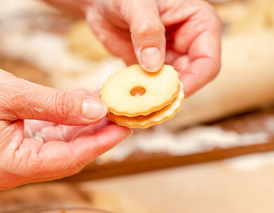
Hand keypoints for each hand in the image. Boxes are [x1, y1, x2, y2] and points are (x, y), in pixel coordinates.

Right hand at [0, 62, 130, 188]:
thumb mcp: (15, 95)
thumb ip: (59, 106)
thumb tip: (97, 111)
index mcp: (13, 166)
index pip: (70, 160)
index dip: (100, 143)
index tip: (123, 128)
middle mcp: (15, 170)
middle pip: (68, 155)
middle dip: (95, 133)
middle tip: (119, 114)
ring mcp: (15, 161)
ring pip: (61, 146)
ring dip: (82, 125)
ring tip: (103, 105)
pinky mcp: (14, 149)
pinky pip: (48, 137)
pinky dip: (65, 122)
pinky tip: (80, 104)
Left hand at [81, 0, 220, 95]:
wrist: (101, 3)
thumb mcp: (137, 4)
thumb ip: (147, 30)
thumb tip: (154, 65)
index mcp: (199, 23)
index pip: (208, 60)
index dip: (194, 80)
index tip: (173, 94)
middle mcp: (188, 43)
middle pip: (191, 78)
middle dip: (172, 93)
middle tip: (152, 106)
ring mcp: (170, 57)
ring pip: (171, 86)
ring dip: (157, 97)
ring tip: (139, 106)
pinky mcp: (151, 68)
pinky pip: (152, 87)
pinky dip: (143, 94)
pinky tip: (130, 100)